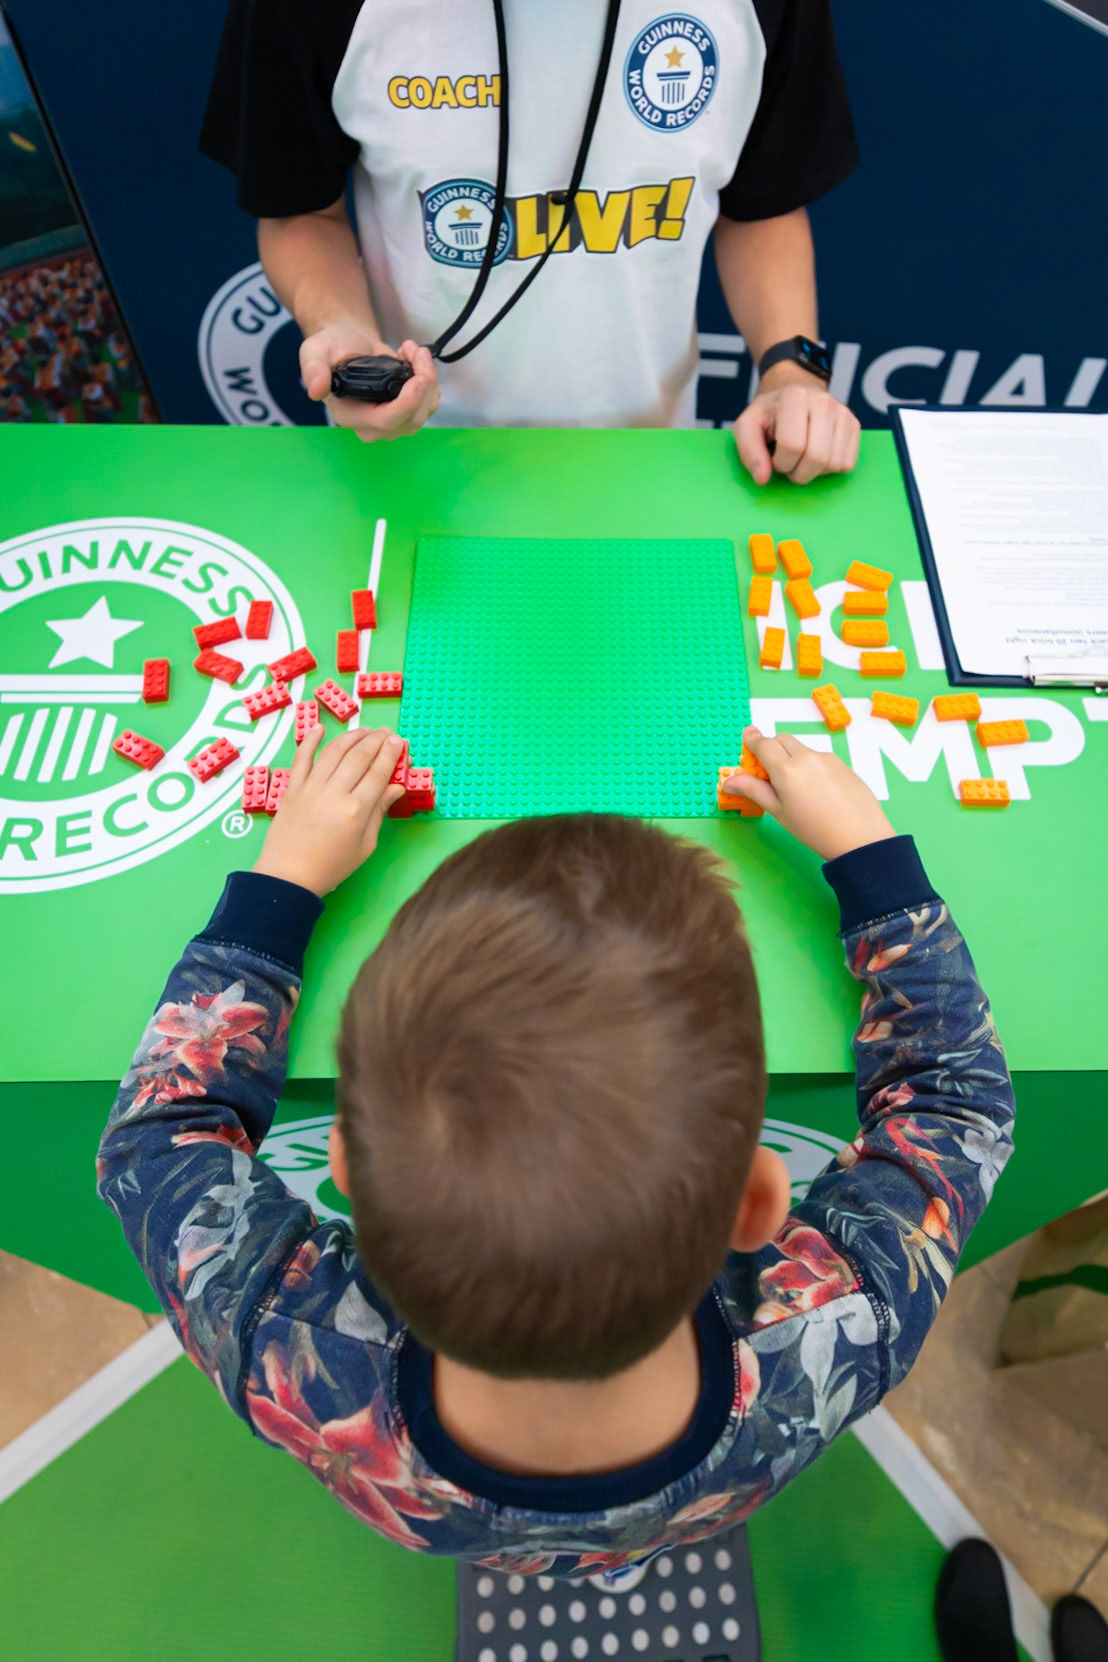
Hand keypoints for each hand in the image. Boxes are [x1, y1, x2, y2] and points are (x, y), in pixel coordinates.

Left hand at [253, 725, 407, 895]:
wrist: (289, 877)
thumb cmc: (332, 866)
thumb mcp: (365, 844)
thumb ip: (379, 812)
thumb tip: (395, 787)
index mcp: (357, 810)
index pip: (378, 772)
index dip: (390, 753)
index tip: (399, 741)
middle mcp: (335, 793)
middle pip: (359, 757)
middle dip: (376, 740)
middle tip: (386, 732)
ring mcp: (311, 788)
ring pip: (334, 752)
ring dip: (352, 736)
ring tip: (364, 730)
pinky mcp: (292, 789)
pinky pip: (302, 758)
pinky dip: (310, 740)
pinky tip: (321, 728)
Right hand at [299, 324, 440, 442]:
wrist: (347, 344)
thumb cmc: (330, 349)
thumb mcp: (314, 353)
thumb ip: (314, 370)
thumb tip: (316, 390)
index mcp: (350, 416)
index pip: (384, 422)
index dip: (406, 405)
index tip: (420, 380)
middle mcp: (372, 425)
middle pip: (412, 419)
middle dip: (424, 384)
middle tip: (417, 350)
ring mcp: (393, 420)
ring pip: (425, 411)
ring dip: (428, 377)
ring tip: (412, 349)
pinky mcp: (407, 411)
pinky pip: (429, 402)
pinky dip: (430, 378)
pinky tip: (415, 359)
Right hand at [721, 725, 895, 859]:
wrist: (860, 838)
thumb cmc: (814, 830)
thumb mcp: (779, 812)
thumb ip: (754, 791)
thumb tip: (729, 781)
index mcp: (786, 769)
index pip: (764, 744)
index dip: (753, 740)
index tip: (747, 738)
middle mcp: (807, 757)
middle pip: (782, 739)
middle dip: (771, 747)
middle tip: (768, 770)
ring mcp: (827, 758)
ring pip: (802, 749)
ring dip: (791, 757)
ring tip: (796, 788)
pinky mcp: (843, 764)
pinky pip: (819, 758)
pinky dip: (810, 765)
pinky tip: (817, 791)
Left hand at [734, 365, 859, 485]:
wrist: (795, 393)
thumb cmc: (770, 413)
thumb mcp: (747, 426)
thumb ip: (749, 452)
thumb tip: (763, 478)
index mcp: (795, 397)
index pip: (792, 446)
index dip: (780, 463)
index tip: (774, 457)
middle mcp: (824, 402)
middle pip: (817, 457)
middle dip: (798, 472)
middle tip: (788, 464)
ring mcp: (842, 413)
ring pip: (833, 463)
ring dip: (813, 472)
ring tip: (802, 458)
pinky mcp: (854, 425)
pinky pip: (847, 464)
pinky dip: (829, 469)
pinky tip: (817, 456)